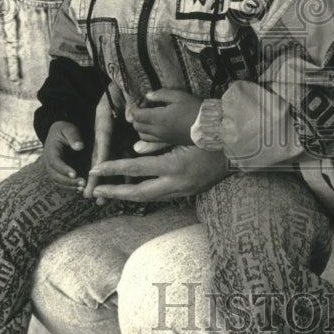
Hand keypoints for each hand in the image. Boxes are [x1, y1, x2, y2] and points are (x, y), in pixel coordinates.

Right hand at [43, 121, 86, 189]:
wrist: (59, 133)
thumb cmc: (65, 130)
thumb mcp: (69, 129)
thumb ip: (73, 136)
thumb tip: (79, 146)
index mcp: (50, 151)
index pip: (55, 162)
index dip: (64, 169)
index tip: (75, 173)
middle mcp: (48, 162)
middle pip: (55, 175)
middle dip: (69, 181)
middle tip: (83, 183)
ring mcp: (51, 169)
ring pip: (57, 182)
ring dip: (70, 186)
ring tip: (83, 188)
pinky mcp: (57, 173)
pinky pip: (61, 183)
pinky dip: (69, 187)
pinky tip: (80, 189)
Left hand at [88, 145, 231, 202]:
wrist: (237, 149)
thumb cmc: (208, 134)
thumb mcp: (181, 135)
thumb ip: (158, 143)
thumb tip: (135, 149)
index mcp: (174, 166)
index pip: (135, 168)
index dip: (113, 168)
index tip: (96, 168)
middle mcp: (177, 183)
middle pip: (138, 194)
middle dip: (115, 192)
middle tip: (96, 189)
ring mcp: (183, 191)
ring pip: (149, 198)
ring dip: (128, 195)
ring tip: (111, 191)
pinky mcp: (187, 192)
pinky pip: (160, 196)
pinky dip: (144, 194)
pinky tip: (134, 190)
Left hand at [126, 89, 201, 145]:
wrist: (209, 126)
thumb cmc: (195, 109)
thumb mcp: (178, 96)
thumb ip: (161, 94)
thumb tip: (148, 96)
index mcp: (159, 118)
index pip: (137, 115)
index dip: (133, 108)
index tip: (136, 102)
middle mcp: (158, 130)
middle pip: (137, 126)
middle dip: (136, 117)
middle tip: (143, 108)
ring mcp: (163, 138)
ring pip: (142, 136)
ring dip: (142, 127)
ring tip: (149, 118)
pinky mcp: (169, 142)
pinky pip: (152, 141)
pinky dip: (149, 134)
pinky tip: (156, 127)